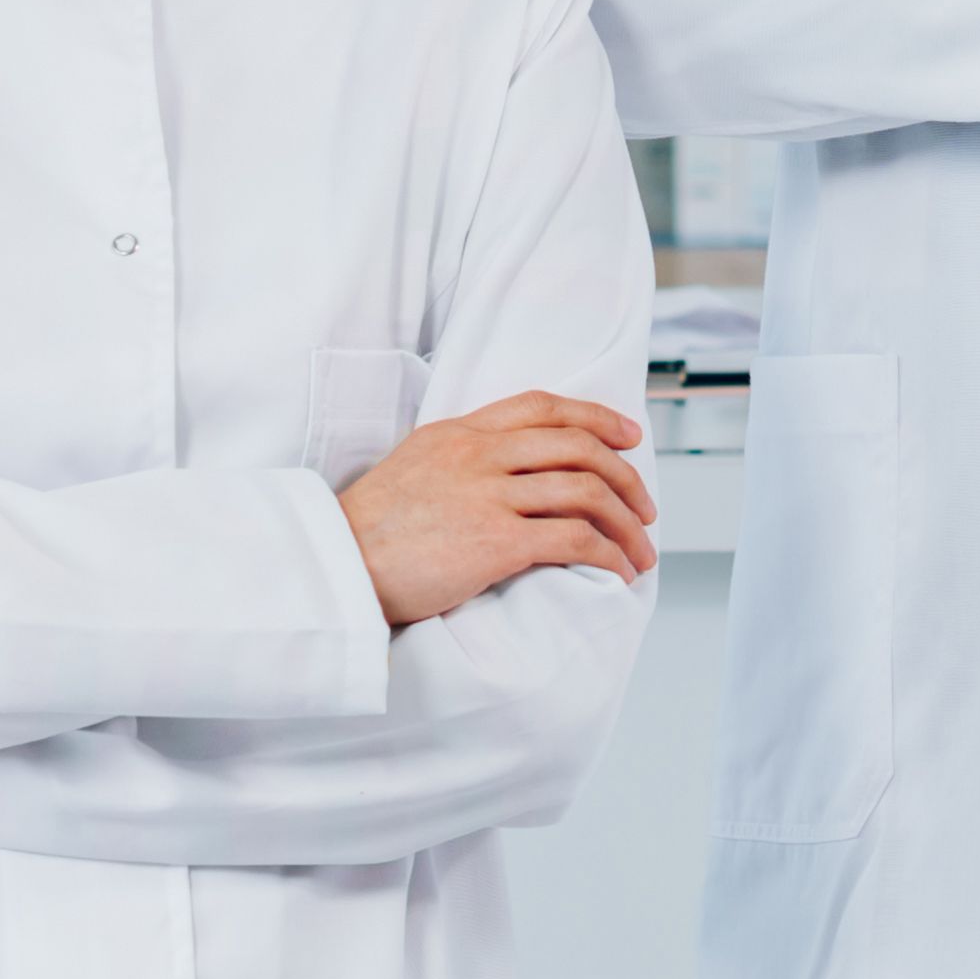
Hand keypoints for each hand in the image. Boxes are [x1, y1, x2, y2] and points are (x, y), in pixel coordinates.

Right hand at [339, 389, 655, 627]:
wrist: (334, 567)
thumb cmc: (367, 533)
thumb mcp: (413, 469)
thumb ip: (460, 460)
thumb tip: (508, 474)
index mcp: (459, 433)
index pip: (542, 407)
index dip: (596, 417)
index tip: (628, 436)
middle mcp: (478, 455)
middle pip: (578, 446)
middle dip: (626, 478)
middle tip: (646, 508)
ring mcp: (488, 495)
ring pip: (586, 491)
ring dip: (626, 525)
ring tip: (641, 552)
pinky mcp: (496, 541)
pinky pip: (574, 539)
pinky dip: (608, 553)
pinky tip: (617, 571)